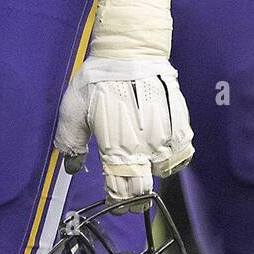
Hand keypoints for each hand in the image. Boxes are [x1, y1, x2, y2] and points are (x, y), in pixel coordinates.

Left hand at [55, 0, 193, 204]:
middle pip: (145, 189)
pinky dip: (172, 155)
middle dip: (137, 197)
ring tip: (145, 164)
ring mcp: (165, 136)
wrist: (131, 51)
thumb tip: (71, 166)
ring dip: (154, 172)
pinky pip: (182, 151)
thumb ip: (71, 140)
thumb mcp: (73, 108)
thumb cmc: (97, 79)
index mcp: (116, 148)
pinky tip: (161, 147)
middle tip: (130, 192)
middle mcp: (144, 148)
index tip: (114, 201)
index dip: (118, 203)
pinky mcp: (180, 122)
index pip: (121, 192)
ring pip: (165, 171)